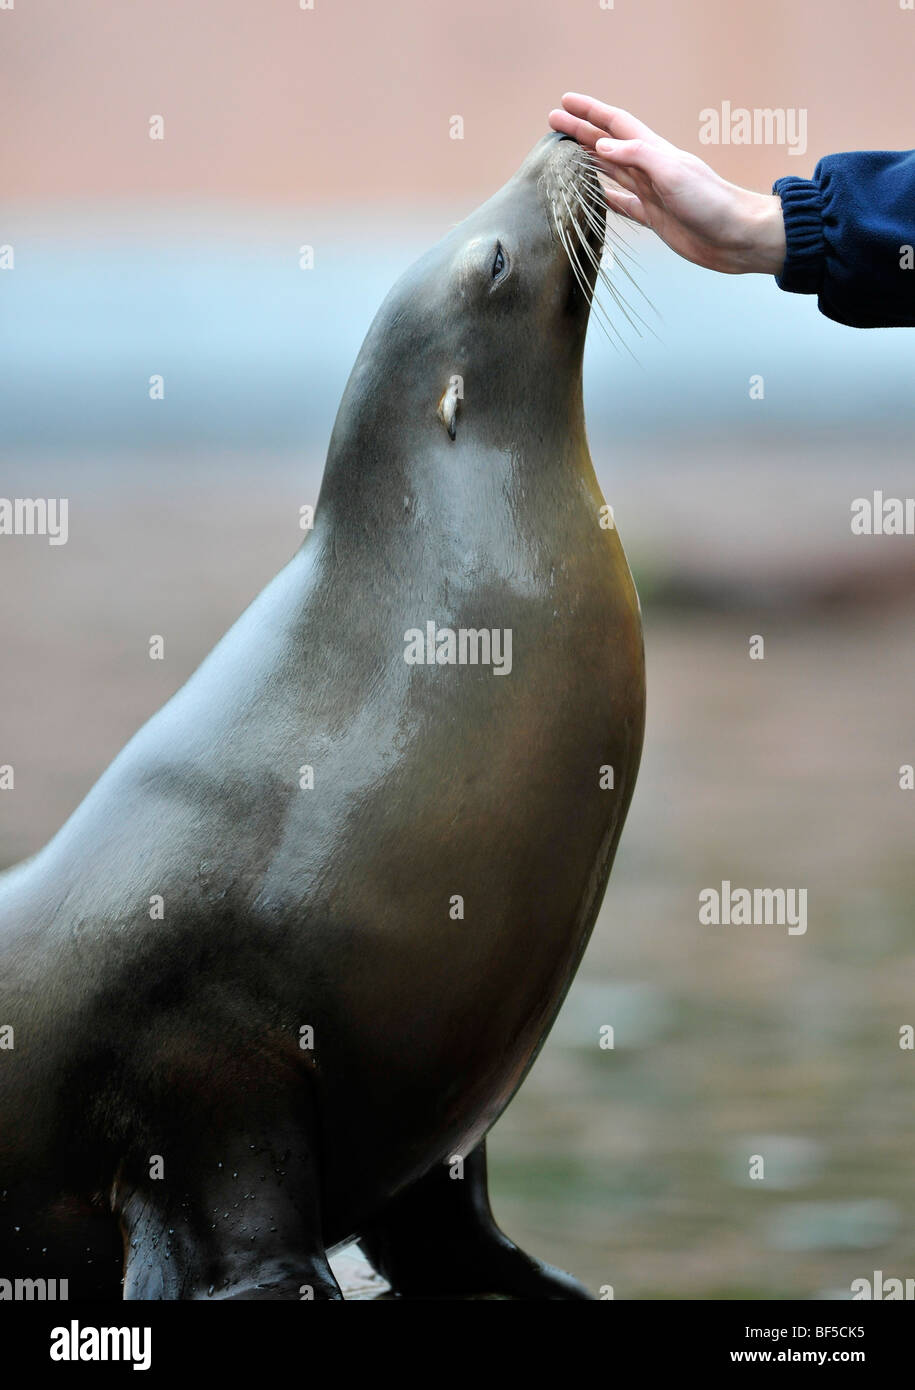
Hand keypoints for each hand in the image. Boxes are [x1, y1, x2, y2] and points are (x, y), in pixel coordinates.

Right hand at [548, 93, 785, 276]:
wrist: (737, 236)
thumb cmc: (711, 203)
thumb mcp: (674, 172)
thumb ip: (639, 156)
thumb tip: (604, 144)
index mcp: (654, 152)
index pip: (616, 124)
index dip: (590, 112)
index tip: (566, 103)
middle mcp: (650, 169)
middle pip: (608, 144)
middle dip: (582, 131)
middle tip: (554, 122)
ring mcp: (651, 193)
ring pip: (612, 170)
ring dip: (589, 159)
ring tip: (566, 154)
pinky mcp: (655, 218)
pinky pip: (623, 204)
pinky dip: (606, 198)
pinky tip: (595, 196)